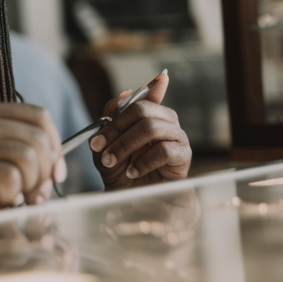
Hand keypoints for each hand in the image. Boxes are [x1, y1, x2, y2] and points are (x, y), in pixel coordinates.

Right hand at [0, 101, 67, 230]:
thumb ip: (10, 153)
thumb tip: (57, 168)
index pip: (39, 116)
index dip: (55, 146)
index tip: (52, 174)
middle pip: (41, 138)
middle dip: (46, 173)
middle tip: (33, 197)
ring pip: (30, 159)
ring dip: (27, 188)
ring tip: (4, 200)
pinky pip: (11, 180)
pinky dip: (8, 199)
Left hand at [89, 73, 189, 189]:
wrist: (135, 200)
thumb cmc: (121, 172)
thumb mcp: (105, 147)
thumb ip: (108, 122)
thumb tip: (122, 95)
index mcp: (148, 116)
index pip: (148, 96)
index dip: (151, 87)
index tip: (151, 81)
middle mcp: (165, 122)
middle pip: (143, 110)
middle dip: (116, 128)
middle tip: (99, 147)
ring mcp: (176, 137)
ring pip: (151, 128)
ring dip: (125, 145)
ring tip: (111, 162)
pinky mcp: (183, 155)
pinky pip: (164, 150)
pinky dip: (143, 161)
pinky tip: (133, 172)